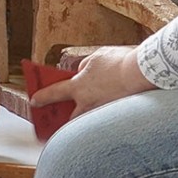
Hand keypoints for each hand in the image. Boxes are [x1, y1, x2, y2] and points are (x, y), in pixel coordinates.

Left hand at [28, 45, 153, 117]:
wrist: (143, 74)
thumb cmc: (120, 62)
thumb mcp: (98, 57)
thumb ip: (87, 66)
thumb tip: (84, 72)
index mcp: (79, 86)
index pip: (54, 93)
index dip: (42, 97)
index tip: (34, 102)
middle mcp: (89, 104)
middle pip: (71, 117)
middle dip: (66, 117)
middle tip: (62, 117)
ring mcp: (103, 113)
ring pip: (90, 120)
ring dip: (88, 119)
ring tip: (94, 115)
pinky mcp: (118, 119)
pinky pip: (108, 120)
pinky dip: (109, 117)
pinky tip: (117, 112)